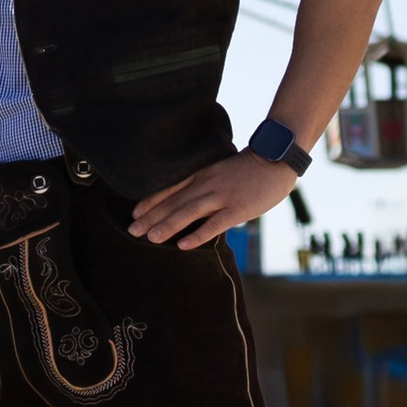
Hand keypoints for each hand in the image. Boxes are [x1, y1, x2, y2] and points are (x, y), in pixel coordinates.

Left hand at [127, 149, 303, 251]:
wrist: (275, 160)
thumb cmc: (247, 169)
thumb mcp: (219, 171)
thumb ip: (204, 185)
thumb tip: (188, 203)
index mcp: (201, 174)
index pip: (169, 188)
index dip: (150, 202)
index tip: (134, 214)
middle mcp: (206, 184)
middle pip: (173, 202)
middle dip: (151, 217)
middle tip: (132, 231)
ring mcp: (221, 196)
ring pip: (188, 212)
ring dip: (167, 225)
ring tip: (149, 239)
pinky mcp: (237, 209)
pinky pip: (213, 224)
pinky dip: (197, 235)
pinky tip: (182, 246)